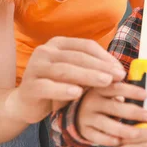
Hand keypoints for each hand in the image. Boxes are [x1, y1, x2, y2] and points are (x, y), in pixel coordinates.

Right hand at [6, 36, 126, 123]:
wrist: (25, 103)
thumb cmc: (56, 86)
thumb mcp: (74, 74)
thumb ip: (91, 69)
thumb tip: (120, 72)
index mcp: (58, 43)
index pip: (86, 46)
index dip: (105, 57)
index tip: (120, 69)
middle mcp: (45, 51)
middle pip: (78, 57)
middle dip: (101, 67)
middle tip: (118, 76)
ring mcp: (35, 67)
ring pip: (65, 70)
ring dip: (87, 76)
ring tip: (105, 82)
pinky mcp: (29, 86)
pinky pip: (47, 86)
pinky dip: (63, 90)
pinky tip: (77, 93)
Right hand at [76, 82, 146, 145]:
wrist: (77, 111)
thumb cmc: (99, 100)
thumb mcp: (106, 89)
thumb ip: (121, 88)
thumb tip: (142, 85)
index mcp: (100, 88)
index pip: (117, 87)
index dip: (131, 91)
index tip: (145, 95)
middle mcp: (92, 101)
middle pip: (114, 107)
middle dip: (133, 112)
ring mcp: (87, 117)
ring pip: (106, 124)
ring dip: (123, 129)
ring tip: (137, 133)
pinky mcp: (84, 130)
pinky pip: (97, 137)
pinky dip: (109, 140)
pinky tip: (120, 141)